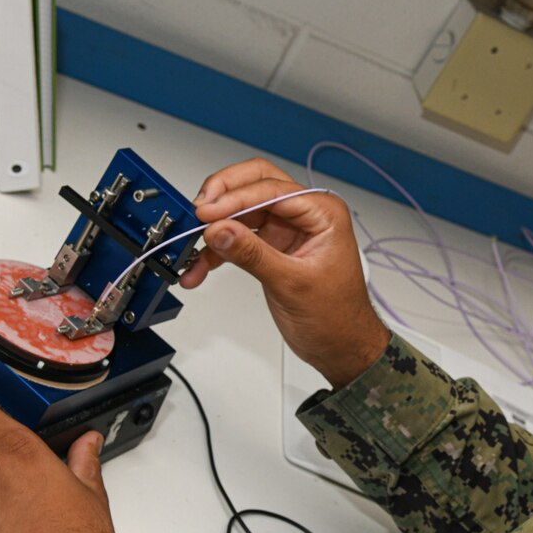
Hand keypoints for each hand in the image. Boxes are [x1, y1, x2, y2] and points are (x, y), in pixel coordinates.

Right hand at [179, 157, 390, 388]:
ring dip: (214, 228)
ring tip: (191, 248)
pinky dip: (216, 251)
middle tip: (198, 212)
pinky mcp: (271, 247)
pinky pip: (237, 238)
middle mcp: (305, 214)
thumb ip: (253, 254)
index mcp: (323, 213)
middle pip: (254, 185)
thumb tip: (220, 230)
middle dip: (223, 197)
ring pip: (240, 212)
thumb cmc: (337, 317)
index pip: (272, 190)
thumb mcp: (292, 283)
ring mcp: (286, 229)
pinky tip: (199, 268)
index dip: (235, 198)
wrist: (341, 347)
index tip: (207, 213)